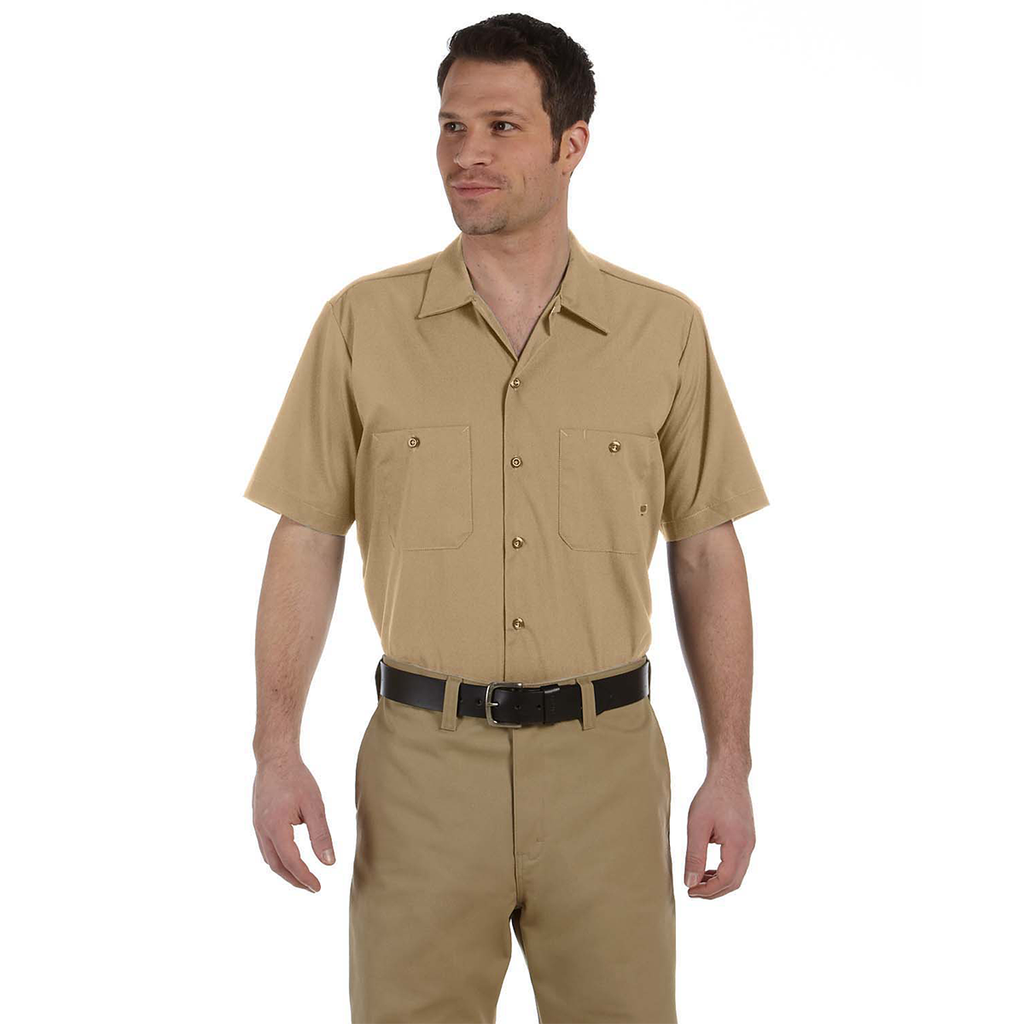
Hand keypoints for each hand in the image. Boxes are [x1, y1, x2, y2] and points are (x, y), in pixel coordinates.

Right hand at [252, 756, 334, 891]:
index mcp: (275, 827)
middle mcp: (262, 830)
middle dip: (294, 880)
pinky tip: (289, 858)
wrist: (275, 757)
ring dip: (285, 871)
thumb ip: (321, 835)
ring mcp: (257, 826)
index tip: (319, 887)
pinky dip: (278, 859)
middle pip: (276, 865)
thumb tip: (329, 863)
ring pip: (269, 858)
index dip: (304, 877)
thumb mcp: (314, 805)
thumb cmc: (297, 778)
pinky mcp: (258, 821)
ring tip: (302, 877)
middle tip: (312, 888)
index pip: (291, 862)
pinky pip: (265, 848)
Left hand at [683, 771, 754, 898]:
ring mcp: (750, 842)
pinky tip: (708, 868)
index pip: (725, 880)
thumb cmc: (712, 796)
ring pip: (738, 874)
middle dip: (714, 891)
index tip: (690, 892)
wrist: (729, 774)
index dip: (708, 890)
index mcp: (738, 845)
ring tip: (698, 881)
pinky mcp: (747, 837)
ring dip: (719, 882)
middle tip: (693, 892)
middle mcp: (749, 846)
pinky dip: (724, 870)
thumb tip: (690, 883)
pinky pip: (738, 862)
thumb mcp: (697, 826)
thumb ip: (694, 856)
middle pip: (734, 881)